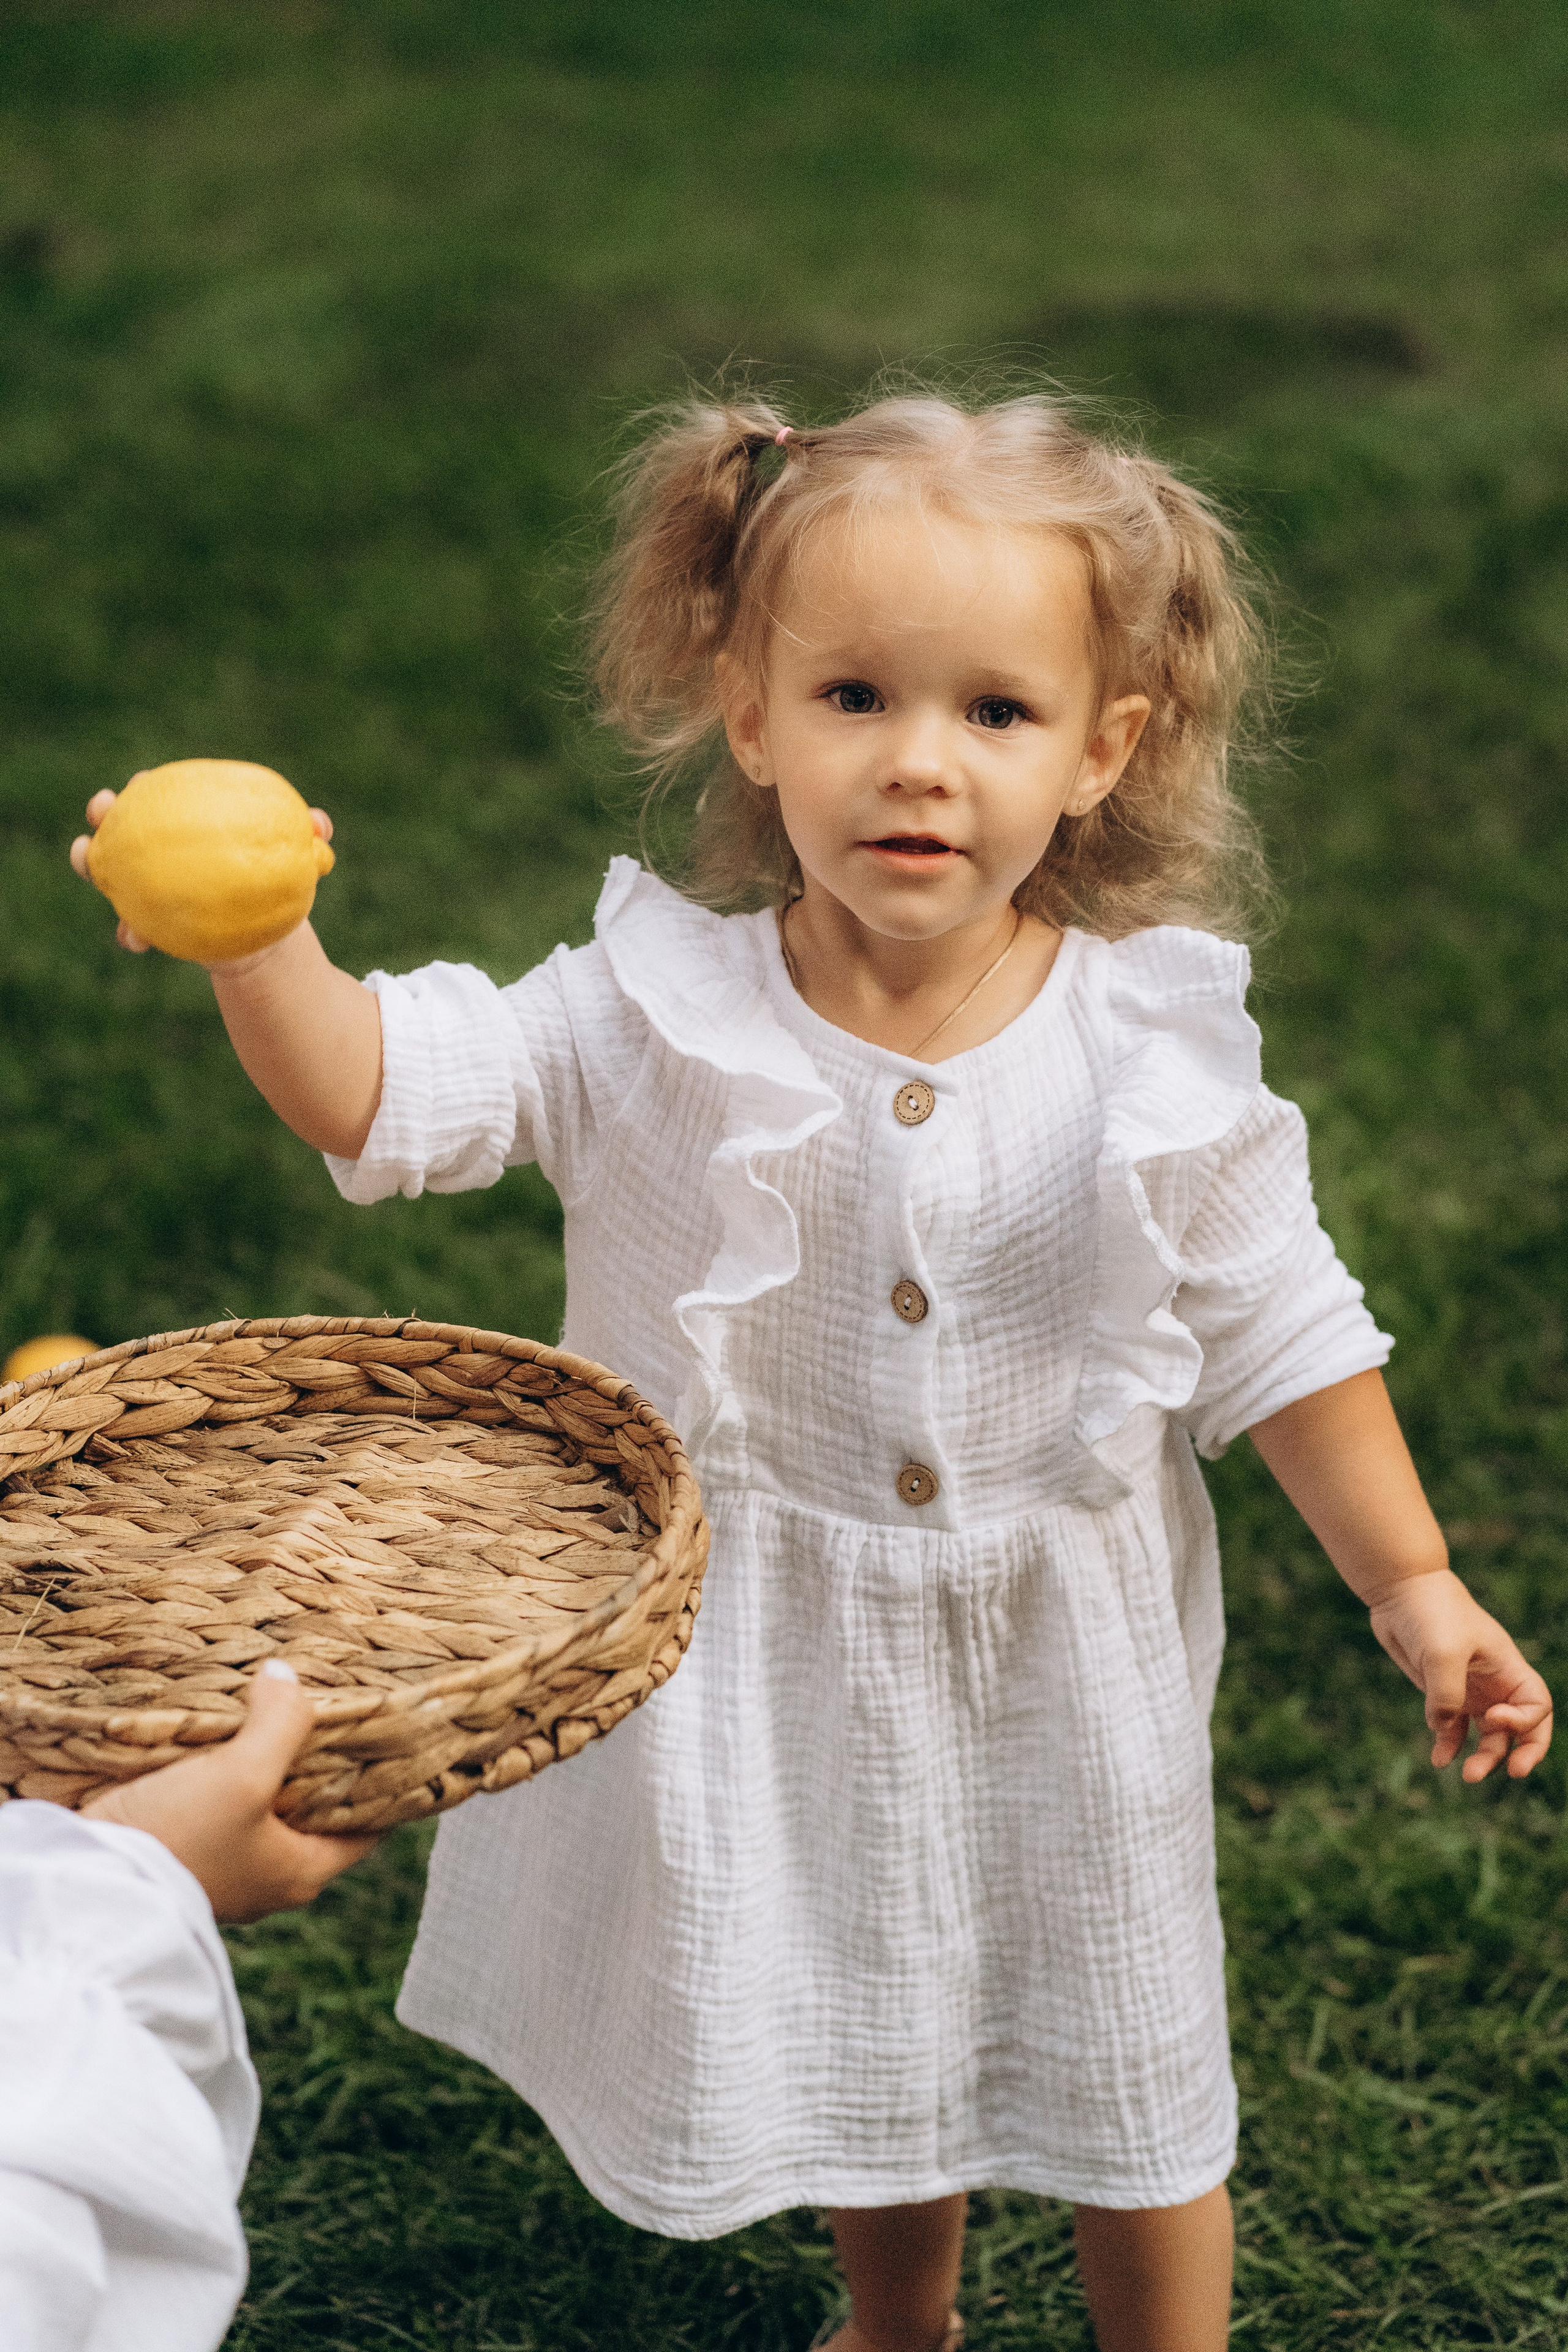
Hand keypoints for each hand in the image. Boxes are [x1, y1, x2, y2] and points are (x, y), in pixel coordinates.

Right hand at [69, 783, 334, 958]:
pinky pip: (131, 925)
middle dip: (103, 809)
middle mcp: (158, 846)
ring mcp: (146, 882)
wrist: (261, 934)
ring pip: (108, 868)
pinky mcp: (148, 920)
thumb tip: (320, 825)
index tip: (143, 782)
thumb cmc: (272, 880)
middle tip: (102, 807)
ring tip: (87, 857)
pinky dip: (130, 931)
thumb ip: (309, 836)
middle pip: (120, 819)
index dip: (146, 785)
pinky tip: (134, 939)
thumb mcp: (295, 859)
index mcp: (187, 819)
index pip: (161, 793)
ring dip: (91, 862)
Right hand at [82, 1659, 376, 1919]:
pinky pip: (222, 1808)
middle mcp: (271, 1877)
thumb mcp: (244, 1774)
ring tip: (273, 1708)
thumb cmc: (179, 1838)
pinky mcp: (185, 1854)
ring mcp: (226, 1868)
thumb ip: (280, 1722)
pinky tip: (220, 1736)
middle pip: (317, 1810)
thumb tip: (287, 1677)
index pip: (371, 1826)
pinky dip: (227, 1774)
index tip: (393, 1733)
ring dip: (268, 1763)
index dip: (387, 1781)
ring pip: (266, 1806)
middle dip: (321, 1761)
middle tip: (328, 1705)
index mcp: (304, 1871)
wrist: (88, 1885)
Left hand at [1368, 1567, 1552, 1780]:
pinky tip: (1439, 1761)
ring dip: (1483, 1757)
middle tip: (1512, 1773)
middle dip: (1519, 1753)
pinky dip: (1449, 1745)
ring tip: (1468, 1777)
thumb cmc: (1432, 1614)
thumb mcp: (1443, 1654)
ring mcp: (1469, 1690)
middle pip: (1520, 1728)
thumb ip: (1448, 1696)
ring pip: (1487, 1735)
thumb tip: (1443, 1728)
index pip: (1536, 1706)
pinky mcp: (1442, 1693)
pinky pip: (1452, 1728)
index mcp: (1508, 1668)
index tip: (1494, 1718)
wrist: (1400, 1593)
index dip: (1525, 1723)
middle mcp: (1494, 1683)